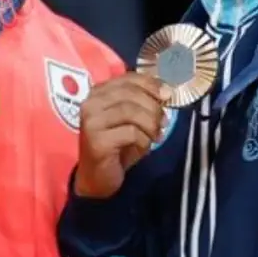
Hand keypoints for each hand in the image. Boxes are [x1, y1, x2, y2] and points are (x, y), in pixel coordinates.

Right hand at [75, 74, 168, 198]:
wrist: (97, 178)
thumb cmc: (117, 147)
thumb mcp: (132, 120)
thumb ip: (143, 102)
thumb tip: (166, 92)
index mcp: (98, 93)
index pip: (128, 78)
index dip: (151, 84)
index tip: (167, 95)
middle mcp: (90, 104)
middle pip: (130, 94)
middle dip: (153, 107)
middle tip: (163, 122)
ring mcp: (91, 122)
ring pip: (131, 111)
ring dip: (150, 124)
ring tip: (156, 135)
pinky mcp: (97, 141)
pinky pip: (130, 132)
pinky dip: (144, 140)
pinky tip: (144, 147)